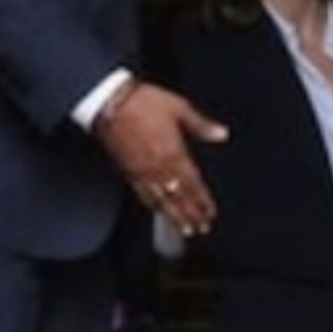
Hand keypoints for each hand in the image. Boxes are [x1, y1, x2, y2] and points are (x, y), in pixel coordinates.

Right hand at [96, 81, 226, 237]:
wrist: (112, 103)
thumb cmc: (144, 102)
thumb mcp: (178, 107)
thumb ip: (201, 125)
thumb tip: (221, 133)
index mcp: (176, 153)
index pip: (194, 184)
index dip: (203, 201)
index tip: (210, 213)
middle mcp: (161, 168)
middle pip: (180, 198)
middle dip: (192, 215)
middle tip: (201, 228)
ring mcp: (144, 173)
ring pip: (163, 202)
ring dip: (175, 217)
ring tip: (184, 230)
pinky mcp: (129, 172)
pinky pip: (143, 195)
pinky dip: (153, 207)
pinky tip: (158, 212)